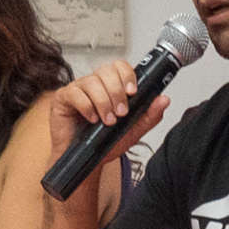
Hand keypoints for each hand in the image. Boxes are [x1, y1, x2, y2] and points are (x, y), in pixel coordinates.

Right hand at [45, 60, 168, 184]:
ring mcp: (78, 89)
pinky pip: (75, 93)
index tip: (133, 92)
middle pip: (106, 70)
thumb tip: (164, 100)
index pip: (120, 67)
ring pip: (91, 82)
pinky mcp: (63, 98)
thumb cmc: (104, 143)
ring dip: (103, 102)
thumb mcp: (133, 130)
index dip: (127, 75)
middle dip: (117, 92)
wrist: (85, 161)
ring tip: (108, 121)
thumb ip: (149, 115)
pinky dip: (86, 107)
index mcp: (111, 86)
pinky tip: (92, 119)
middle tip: (121, 112)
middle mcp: (94, 84)